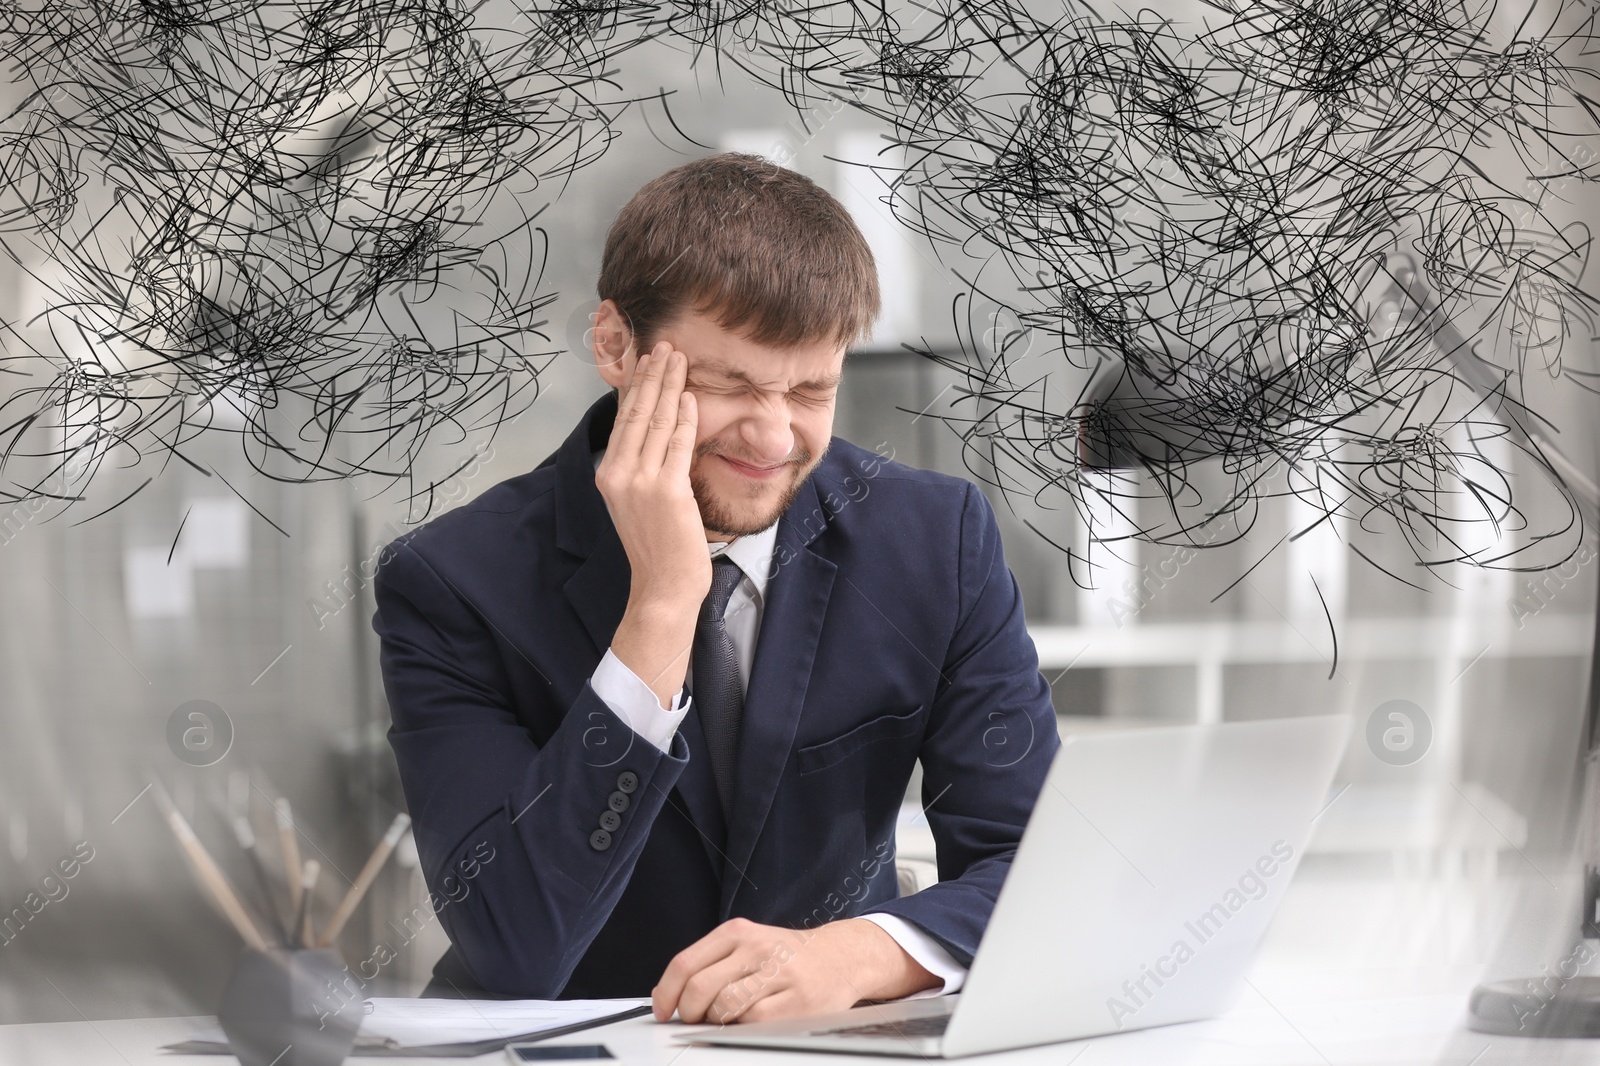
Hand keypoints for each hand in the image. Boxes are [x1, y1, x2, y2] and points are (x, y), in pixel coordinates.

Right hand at [597, 343, 709, 705]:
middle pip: (637, 413)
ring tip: (680, 360)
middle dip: (653, 375)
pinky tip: (691, 397)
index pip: (624, 421)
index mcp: (609, 476)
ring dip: (670, 386)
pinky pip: (678, 444)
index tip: (648, 361)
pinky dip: (686, 418)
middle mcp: (619, 475)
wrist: (663, 587)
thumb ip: (645, 467)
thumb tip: (661, 432)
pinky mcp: (667, 491)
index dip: (636, 387)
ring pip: (658, 422)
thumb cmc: (659, 547)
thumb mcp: (640, 502)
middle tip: (666, 346)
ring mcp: (641, 483)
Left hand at [651, 917, 941, 1024]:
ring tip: (724, 1018)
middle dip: (688, 1012)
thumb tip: (665, 995)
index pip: (685, 963)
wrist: (841, 957)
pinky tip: (748, 1021)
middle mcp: (756, 948)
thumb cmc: (787, 955)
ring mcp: (777, 974)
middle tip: (693, 1019)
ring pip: (724, 1007)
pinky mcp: (795, 1002)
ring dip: (715, 1021)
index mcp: (737, 932)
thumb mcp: (746, 945)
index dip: (666, 993)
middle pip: (699, 988)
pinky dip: (742, 1028)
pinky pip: (752, 1022)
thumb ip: (707, 964)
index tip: (662, 1010)